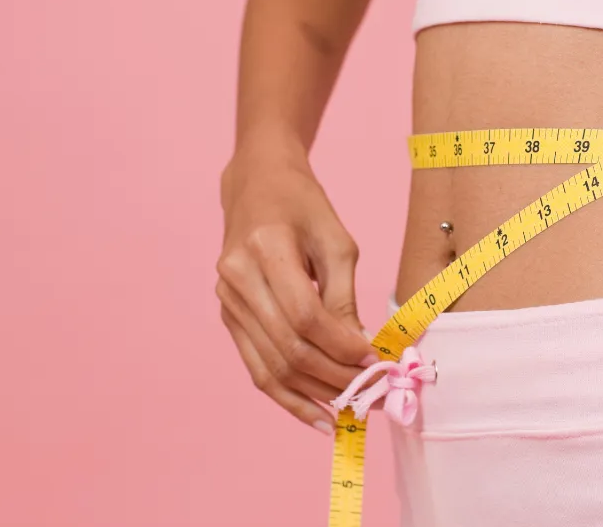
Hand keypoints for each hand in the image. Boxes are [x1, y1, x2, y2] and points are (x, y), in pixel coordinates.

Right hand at [216, 143, 377, 434]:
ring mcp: (227, 301)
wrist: (257, 186)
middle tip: (373, 394)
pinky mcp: (229, 317)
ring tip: (352, 410)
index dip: (341, 345)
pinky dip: (288, 396)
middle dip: (334, 377)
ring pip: (271, 366)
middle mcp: (236, 278)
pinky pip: (257, 367)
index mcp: (263, 248)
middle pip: (288, 347)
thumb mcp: (336, 241)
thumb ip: (345, 298)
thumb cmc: (303, 207)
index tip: (375, 361)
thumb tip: (360, 353)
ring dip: (315, 394)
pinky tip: (317, 416)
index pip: (305, 315)